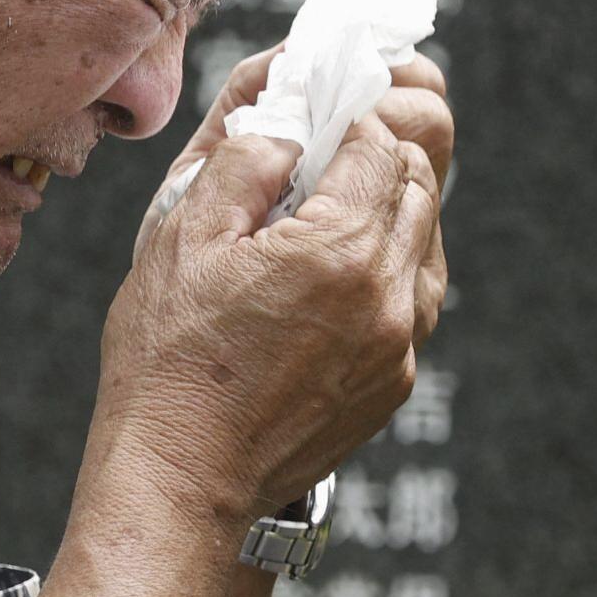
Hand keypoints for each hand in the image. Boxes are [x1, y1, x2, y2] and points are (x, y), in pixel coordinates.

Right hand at [95, 50, 452, 521]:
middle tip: (330, 158)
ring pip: (427, 245)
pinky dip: (390, 273)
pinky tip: (341, 277)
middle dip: (379, 160)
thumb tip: (287, 124)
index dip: (347, 122)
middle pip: (418, 188)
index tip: (319, 121)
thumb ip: (246, 161)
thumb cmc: (170, 361)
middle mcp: (387, 298)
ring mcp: (399, 348)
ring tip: (336, 214)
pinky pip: (414, 303)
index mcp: (340, 249)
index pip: (378, 146)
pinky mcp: (394, 386)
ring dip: (392, 215)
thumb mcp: (184, 236)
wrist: (182, 476)